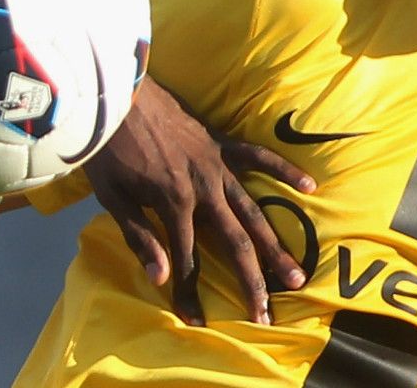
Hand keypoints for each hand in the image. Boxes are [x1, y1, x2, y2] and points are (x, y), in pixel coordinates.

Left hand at [82, 80, 314, 325]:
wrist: (113, 92)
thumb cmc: (106, 147)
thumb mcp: (113, 197)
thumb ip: (139, 236)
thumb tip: (161, 278)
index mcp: (173, 203)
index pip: (186, 259)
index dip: (189, 293)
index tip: (197, 322)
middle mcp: (203, 188)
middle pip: (233, 243)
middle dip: (251, 281)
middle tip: (268, 313)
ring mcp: (216, 164)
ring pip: (253, 210)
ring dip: (275, 244)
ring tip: (297, 275)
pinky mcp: (219, 141)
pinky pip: (258, 156)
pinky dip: (284, 170)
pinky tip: (310, 186)